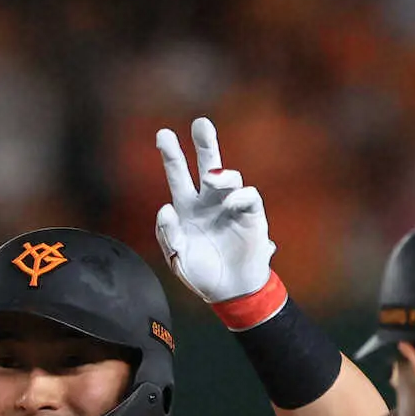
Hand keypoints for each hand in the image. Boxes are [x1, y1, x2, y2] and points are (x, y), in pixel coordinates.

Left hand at [155, 118, 274, 303]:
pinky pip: (248, 197)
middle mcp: (209, 201)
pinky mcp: (251, 215)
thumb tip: (166, 208)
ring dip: (221, 174)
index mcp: (187, 207)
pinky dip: (239, 197)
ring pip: (228, 178)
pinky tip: (230, 204)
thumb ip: (168, 235)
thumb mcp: (177, 258)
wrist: (230, 292)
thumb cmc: (201, 274)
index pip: (178, 175)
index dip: (171, 155)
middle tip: (200, 123)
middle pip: (207, 164)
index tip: (163, 134)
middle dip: (204, 142)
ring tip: (211, 178)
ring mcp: (230, 206)